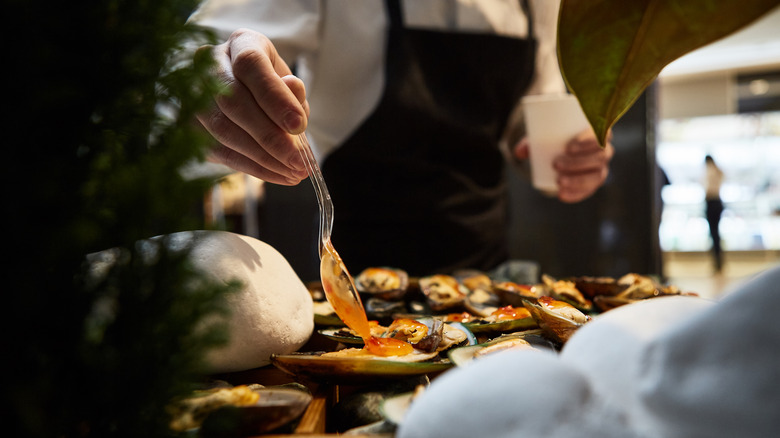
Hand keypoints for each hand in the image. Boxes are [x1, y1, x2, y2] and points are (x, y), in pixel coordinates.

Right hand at [195, 28, 309, 184]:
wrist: (246, 95)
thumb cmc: (273, 89)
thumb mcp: (290, 86)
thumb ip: (292, 93)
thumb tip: (292, 90)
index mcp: (242, 44)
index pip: (251, 65)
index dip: (274, 97)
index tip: (299, 126)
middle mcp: (210, 63)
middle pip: (233, 101)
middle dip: (270, 137)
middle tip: (298, 162)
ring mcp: (193, 93)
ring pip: (222, 129)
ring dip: (261, 157)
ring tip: (292, 173)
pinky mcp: (188, 124)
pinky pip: (218, 150)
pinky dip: (251, 167)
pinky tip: (276, 175)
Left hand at [513, 129, 613, 201]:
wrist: (564, 150)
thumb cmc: (556, 137)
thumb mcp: (544, 135)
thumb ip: (531, 142)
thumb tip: (519, 153)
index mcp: (599, 131)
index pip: (601, 134)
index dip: (588, 141)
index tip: (568, 147)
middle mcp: (605, 149)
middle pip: (599, 156)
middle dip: (578, 162)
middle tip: (556, 164)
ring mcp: (601, 167)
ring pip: (597, 175)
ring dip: (578, 180)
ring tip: (558, 181)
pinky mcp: (594, 182)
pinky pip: (590, 190)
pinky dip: (576, 194)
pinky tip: (563, 195)